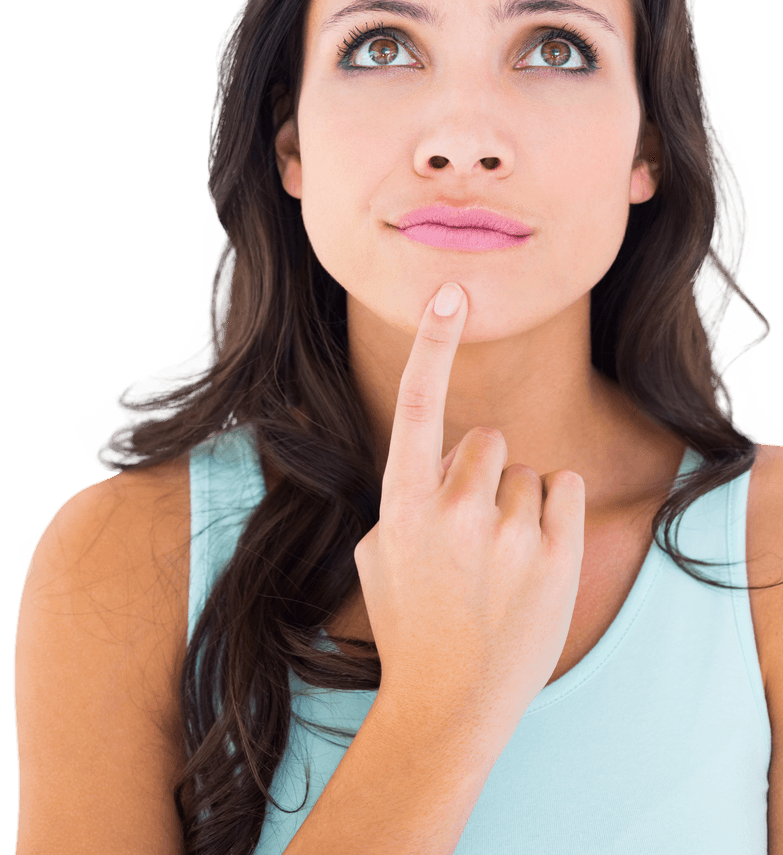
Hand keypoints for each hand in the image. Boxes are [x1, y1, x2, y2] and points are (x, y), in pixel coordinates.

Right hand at [354, 282, 585, 750]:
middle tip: (473, 528)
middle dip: (482, 470)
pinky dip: (555, 509)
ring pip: (529, 470)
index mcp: (403, 504)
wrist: (449, 705)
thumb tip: (441, 456)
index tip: (450, 294)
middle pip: (488, 439)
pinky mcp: (557, 555)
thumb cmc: (409, 624)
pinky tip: (534, 556)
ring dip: (518, 502)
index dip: (432, 344)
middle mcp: (455, 510)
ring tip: (500, 561)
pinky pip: (565, 486)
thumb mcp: (378, 553)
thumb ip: (404, 495)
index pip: (418, 405)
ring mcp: (509, 534)